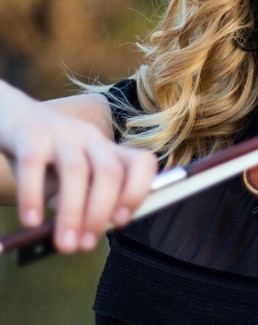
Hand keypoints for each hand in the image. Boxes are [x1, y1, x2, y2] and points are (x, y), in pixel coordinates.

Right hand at [0, 82, 157, 253]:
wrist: (9, 117)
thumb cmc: (46, 159)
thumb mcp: (69, 179)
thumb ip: (81, 201)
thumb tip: (85, 235)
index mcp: (107, 149)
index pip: (141, 162)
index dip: (138, 190)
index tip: (122, 221)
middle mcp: (91, 138)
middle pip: (108, 171)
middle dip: (100, 212)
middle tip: (85, 245)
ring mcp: (62, 132)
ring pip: (75, 170)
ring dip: (72, 212)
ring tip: (64, 244)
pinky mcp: (30, 133)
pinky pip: (34, 164)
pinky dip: (33, 195)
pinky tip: (32, 221)